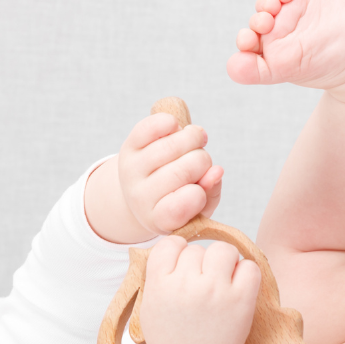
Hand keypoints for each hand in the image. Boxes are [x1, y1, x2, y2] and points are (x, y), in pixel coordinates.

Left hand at [119, 113, 223, 235]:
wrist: (144, 190)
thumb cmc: (177, 199)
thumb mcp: (198, 207)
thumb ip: (211, 194)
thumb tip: (216, 171)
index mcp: (158, 219)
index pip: (179, 207)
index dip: (198, 195)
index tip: (200, 191)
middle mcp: (139, 197)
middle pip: (184, 170)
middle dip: (203, 161)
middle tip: (200, 162)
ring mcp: (131, 171)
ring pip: (172, 146)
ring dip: (193, 138)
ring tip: (194, 143)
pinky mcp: (128, 147)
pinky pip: (151, 127)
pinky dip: (171, 123)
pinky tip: (176, 129)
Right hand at [140, 236, 259, 343]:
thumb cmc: (173, 340)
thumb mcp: (150, 308)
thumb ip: (157, 276)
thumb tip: (175, 246)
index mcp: (160, 285)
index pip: (170, 244)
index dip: (177, 251)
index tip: (182, 265)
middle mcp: (187, 284)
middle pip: (197, 248)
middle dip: (200, 263)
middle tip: (201, 284)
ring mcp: (215, 290)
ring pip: (224, 250)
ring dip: (224, 262)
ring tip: (221, 281)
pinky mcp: (241, 299)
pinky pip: (249, 266)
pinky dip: (245, 273)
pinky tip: (237, 287)